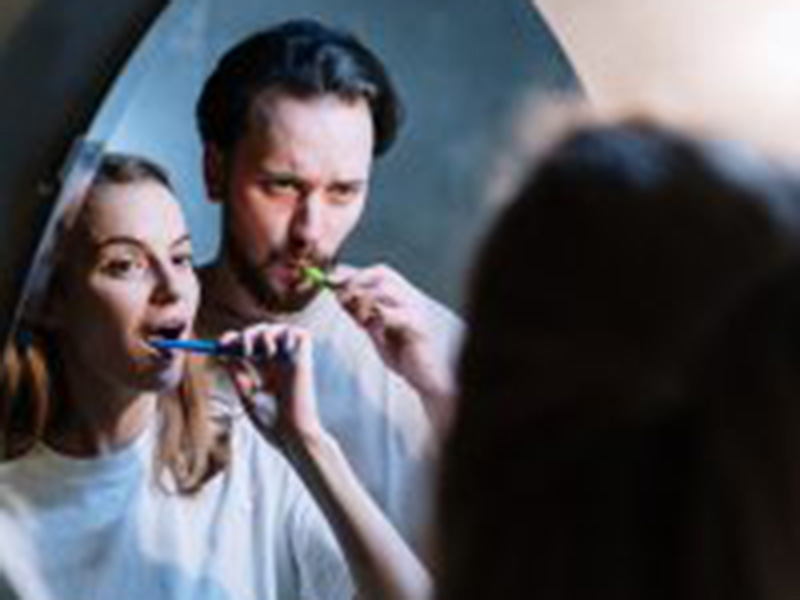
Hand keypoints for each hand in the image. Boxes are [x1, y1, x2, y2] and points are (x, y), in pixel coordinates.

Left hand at [219, 324, 322, 443]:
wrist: (291, 434)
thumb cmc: (270, 422)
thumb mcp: (246, 394)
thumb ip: (236, 373)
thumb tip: (221, 353)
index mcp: (264, 372)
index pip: (248, 347)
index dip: (234, 341)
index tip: (219, 345)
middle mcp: (278, 363)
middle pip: (260, 334)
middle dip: (246, 335)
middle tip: (237, 348)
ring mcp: (291, 360)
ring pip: (277, 329)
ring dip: (263, 334)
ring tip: (259, 352)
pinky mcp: (303, 359)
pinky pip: (299, 333)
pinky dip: (286, 333)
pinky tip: (278, 351)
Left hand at [332, 264, 455, 410]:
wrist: (423, 376)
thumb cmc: (401, 352)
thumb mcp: (374, 329)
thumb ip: (359, 312)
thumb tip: (337, 294)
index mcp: (401, 295)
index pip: (376, 272)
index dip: (352, 273)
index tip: (330, 281)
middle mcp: (410, 297)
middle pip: (382, 273)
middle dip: (356, 281)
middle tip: (341, 298)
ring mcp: (414, 310)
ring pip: (386, 290)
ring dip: (364, 300)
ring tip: (358, 319)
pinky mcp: (416, 327)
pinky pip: (392, 314)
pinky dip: (375, 317)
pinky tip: (369, 328)